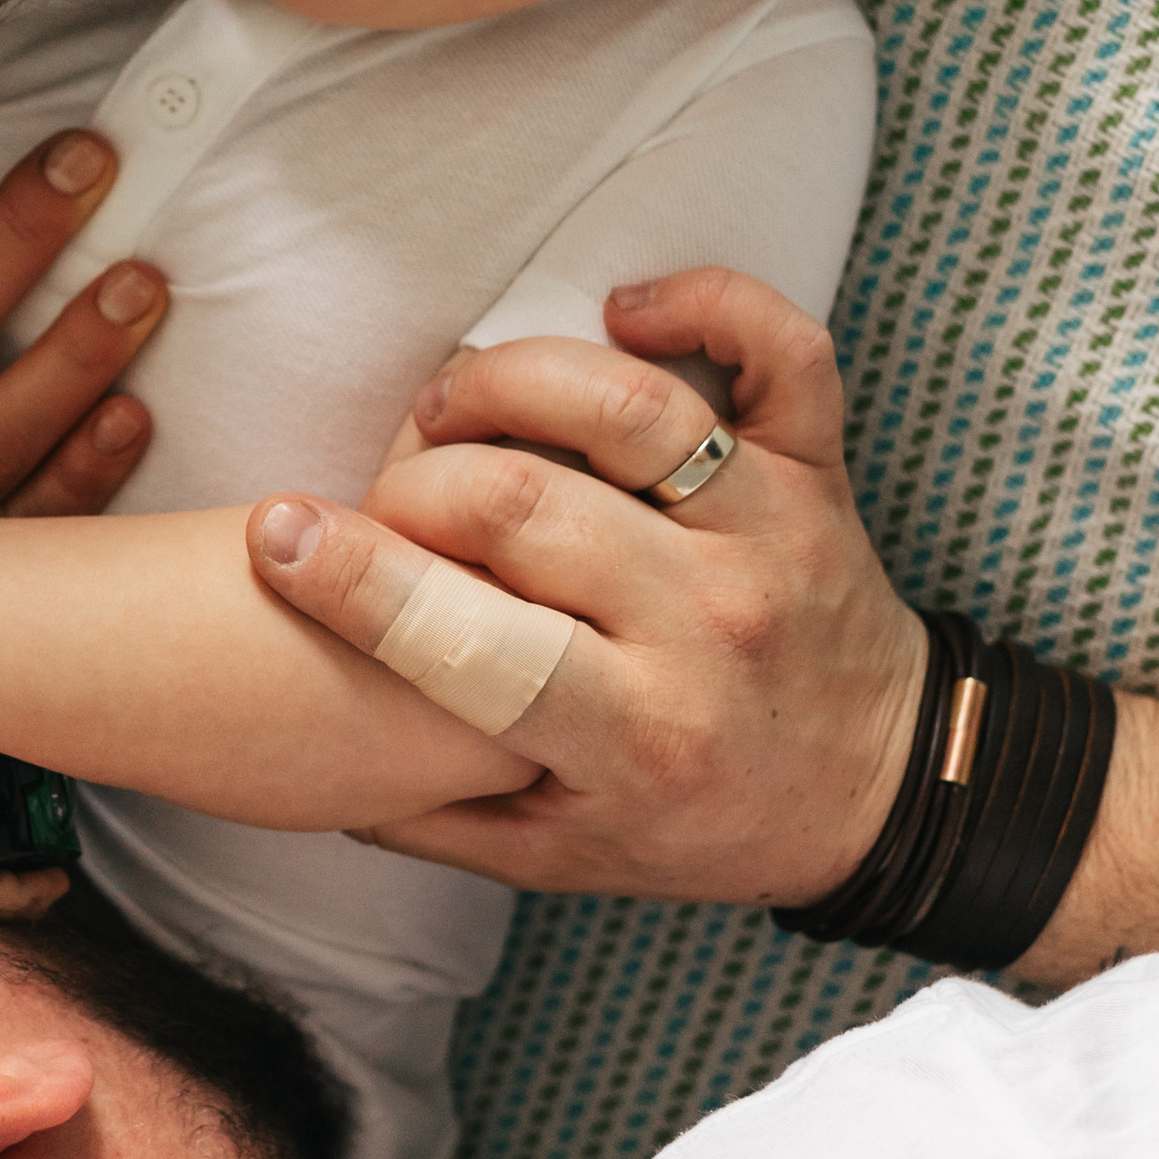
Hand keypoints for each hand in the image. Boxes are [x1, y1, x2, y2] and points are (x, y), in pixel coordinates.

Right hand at [244, 268, 927, 904]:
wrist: (883, 793)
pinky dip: (709, 302)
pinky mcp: (819, 471)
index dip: (357, 582)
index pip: (475, 645)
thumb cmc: (700, 819)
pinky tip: (625, 306)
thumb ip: (430, 811)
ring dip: (512, 380)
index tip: (275, 531)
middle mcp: (705, 625)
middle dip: (416, 483)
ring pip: (630, 408)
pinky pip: (783, 350)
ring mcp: (769, 535)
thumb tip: (303, 746)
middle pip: (526, 506)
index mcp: (634, 735)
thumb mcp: (558, 856)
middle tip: (380, 492)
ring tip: (454, 403)